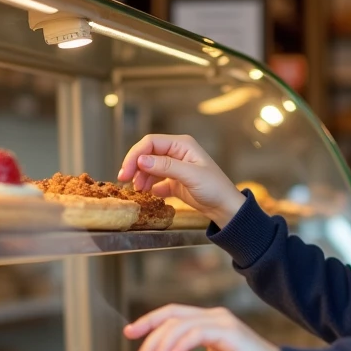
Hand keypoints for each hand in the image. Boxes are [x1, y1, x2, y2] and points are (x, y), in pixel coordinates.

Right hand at [118, 134, 246, 226]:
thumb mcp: (190, 176)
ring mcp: (176, 167)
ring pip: (150, 167)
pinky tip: (148, 194)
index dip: (136, 154)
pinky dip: (149, 186)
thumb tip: (141, 160)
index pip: (151, 142)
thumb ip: (166, 167)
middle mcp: (177, 153)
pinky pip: (156, 180)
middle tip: (124, 180)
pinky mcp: (175, 181)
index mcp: (182, 145)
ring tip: (138, 190)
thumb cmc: (215, 188)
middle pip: (148, 154)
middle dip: (135, 166)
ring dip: (141, 177)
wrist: (226, 208)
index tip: (126, 171)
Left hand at [125, 305, 282, 350]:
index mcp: (208, 322)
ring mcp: (221, 322)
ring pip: (179, 325)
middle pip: (170, 318)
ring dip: (159, 346)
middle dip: (148, 341)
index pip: (172, 315)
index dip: (149, 322)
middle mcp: (213, 316)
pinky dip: (179, 344)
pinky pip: (196, 333)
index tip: (129, 333)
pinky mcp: (229, 332)